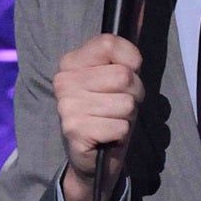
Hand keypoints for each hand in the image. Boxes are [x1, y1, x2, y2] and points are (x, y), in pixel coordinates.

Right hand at [53, 33, 143, 200]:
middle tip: (120, 105)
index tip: (127, 73)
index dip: (130, 59)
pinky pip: (121, 126)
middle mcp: (64, 80)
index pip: (109, 43)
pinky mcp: (75, 130)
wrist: (94, 157)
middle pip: (123, 75)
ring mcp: (67, 105)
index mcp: (71, 62)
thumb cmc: (109, 111)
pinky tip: (107, 135)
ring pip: (126, 102)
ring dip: (127, 115)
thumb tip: (136, 49)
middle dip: (133, 93)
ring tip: (112, 120)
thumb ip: (122, 59)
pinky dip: (121, 132)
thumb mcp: (116, 78)